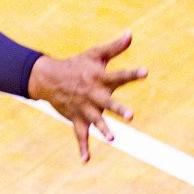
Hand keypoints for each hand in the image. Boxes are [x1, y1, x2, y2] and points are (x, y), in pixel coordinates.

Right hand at [27, 31, 146, 161]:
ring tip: (112, 139)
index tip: (145, 71)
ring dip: (103, 130)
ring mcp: (84, 108)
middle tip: (131, 116)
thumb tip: (131, 33)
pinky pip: (80, 136)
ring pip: (95, 121)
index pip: (119, 76)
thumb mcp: (96, 54)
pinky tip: (86, 160)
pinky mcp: (77, 119)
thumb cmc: (77, 64)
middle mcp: (93, 94)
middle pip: (108, 103)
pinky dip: (82, 148)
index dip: (132, 73)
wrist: (48, 78)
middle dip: (118, 109)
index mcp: (100, 78)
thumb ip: (116, 47)